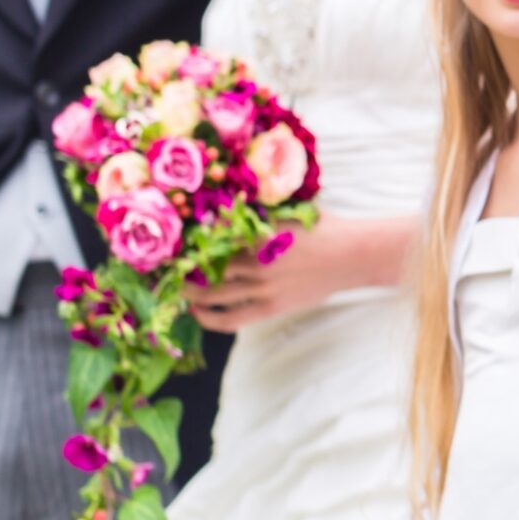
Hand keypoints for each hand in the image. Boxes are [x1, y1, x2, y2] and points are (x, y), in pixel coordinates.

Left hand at [185, 220, 388, 331]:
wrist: (353, 255)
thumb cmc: (323, 226)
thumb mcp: (290, 208)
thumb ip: (260, 208)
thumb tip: (228, 201)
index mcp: (259, 232)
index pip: (210, 236)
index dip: (188, 238)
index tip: (174, 238)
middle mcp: (256, 261)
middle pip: (204, 265)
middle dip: (182, 264)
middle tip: (165, 262)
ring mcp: (263, 287)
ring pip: (212, 292)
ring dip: (189, 289)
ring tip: (176, 285)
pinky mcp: (271, 306)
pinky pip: (231, 317)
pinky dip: (209, 317)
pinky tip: (197, 310)